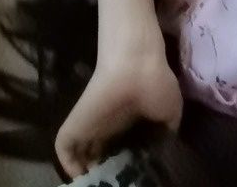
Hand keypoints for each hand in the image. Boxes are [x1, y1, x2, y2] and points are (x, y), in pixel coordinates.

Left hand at [55, 32, 182, 178]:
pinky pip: (65, 150)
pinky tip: (82, 176)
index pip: (121, 153)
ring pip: (81, 157)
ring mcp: (90, 126)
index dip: (124, 167)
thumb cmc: (155, 82)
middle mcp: (107, 127)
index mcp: (127, 125)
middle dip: (106, 173)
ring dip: (87, 172)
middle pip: (99, 157)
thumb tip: (165, 154)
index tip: (132, 177)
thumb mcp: (171, 113)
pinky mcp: (76, 124)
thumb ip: (166, 136)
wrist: (138, 62)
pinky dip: (69, 165)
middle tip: (115, 183)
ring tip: (99, 183)